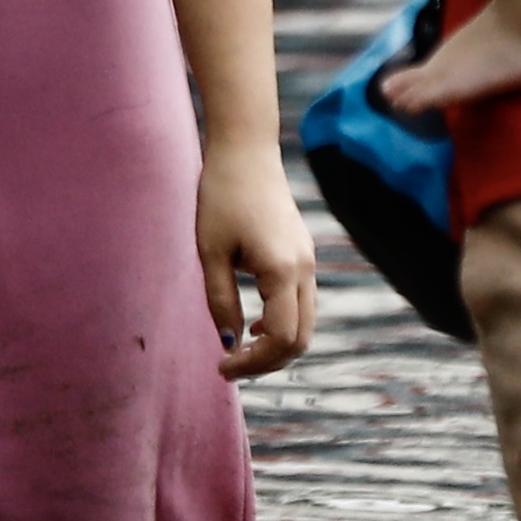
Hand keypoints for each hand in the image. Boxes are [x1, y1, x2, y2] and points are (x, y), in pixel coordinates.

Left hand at [199, 142, 314, 377]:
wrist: (245, 153)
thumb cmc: (222, 197)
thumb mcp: (211, 253)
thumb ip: (221, 301)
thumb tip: (227, 343)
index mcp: (283, 271)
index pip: (281, 339)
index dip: (253, 363)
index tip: (221, 367)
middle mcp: (304, 270)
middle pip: (301, 340)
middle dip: (267, 362)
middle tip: (229, 367)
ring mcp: (308, 262)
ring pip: (305, 325)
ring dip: (275, 346)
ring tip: (238, 352)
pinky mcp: (303, 255)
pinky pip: (301, 305)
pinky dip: (282, 324)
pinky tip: (252, 325)